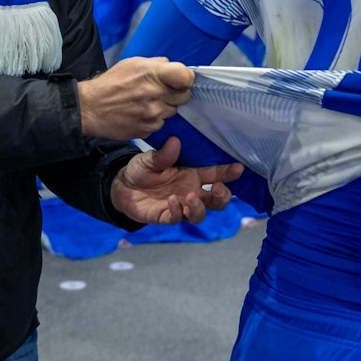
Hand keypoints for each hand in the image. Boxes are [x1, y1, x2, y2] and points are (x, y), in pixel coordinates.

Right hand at [77, 57, 193, 139]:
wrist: (91, 108)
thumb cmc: (110, 84)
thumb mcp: (132, 63)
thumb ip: (156, 64)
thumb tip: (172, 67)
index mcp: (152, 74)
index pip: (186, 77)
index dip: (186, 78)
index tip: (181, 80)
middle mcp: (155, 94)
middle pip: (184, 96)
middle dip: (176, 93)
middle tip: (162, 91)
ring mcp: (153, 114)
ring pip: (173, 111)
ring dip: (165, 107)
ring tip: (147, 102)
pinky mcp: (148, 129)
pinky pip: (161, 124)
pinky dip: (155, 119)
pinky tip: (141, 113)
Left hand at [109, 137, 243, 224]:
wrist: (121, 186)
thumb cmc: (142, 170)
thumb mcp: (150, 159)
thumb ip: (163, 154)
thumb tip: (175, 141)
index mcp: (192, 175)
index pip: (216, 174)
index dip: (228, 172)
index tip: (239, 168)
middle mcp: (191, 191)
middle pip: (216, 200)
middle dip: (222, 197)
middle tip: (218, 189)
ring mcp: (180, 206)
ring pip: (200, 214)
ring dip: (199, 207)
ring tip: (189, 197)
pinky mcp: (166, 217)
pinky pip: (177, 218)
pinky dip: (177, 211)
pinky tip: (172, 200)